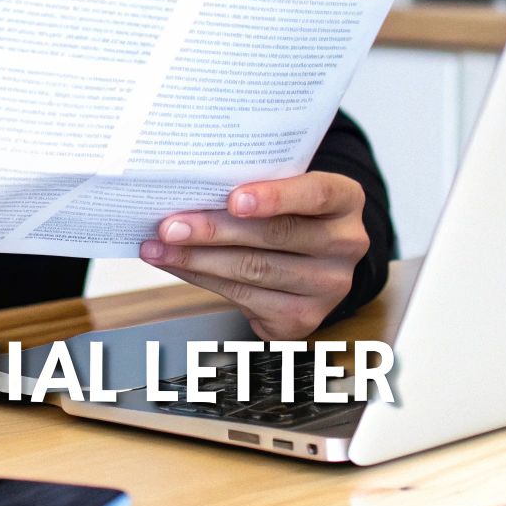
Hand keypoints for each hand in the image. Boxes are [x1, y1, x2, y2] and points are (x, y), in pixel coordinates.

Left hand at [139, 172, 368, 339]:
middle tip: (169, 226)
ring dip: (197, 258)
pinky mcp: (303, 318)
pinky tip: (176, 265)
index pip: (317, 194)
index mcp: (345, 200)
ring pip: (254, 270)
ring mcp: (329, 286)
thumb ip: (253, 187)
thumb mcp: (285, 190)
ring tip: (159, 247)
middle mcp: (346, 244)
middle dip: (214, 230)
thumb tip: (186, 188)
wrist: (311, 262)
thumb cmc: (289, 214)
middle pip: (275, 236)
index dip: (274, 197)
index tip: (232, 199)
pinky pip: (244, 297)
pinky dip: (201, 278)